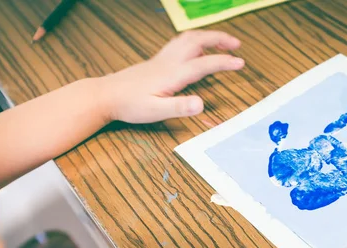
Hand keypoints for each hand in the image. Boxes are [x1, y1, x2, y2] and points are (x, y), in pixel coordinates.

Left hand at [100, 30, 243, 123]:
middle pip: (197, 41)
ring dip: (207, 37)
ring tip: (222, 42)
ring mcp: (162, 59)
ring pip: (188, 39)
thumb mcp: (155, 111)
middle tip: (237, 45)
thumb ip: (179, 107)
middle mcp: (169, 62)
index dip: (224, 62)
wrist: (105, 95)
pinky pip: (180, 43)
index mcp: (173, 74)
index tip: (241, 62)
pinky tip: (196, 50)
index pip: (204, 64)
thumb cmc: (130, 105)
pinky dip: (194, 41)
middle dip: (219, 39)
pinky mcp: (157, 61)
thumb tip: (202, 104)